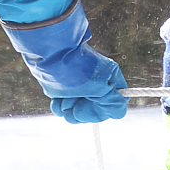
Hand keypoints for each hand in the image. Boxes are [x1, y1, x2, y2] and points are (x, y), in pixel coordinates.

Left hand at [2, 0, 128, 123]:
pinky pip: (63, 110)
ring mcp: (79, 90)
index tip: (92, 106)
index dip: (103, 110)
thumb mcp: (100, 87)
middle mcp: (96, 86)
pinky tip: (57, 100)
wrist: (50, 55)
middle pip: (93, 113)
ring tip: (64, 96)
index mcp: (110, 81)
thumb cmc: (77, 68)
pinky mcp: (63, 91)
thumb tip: (119, 111)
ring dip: (69, 109)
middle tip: (75, 100)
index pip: (114, 106)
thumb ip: (113, 103)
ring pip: (76, 114)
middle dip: (82, 110)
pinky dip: (59, 107)